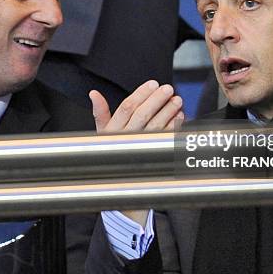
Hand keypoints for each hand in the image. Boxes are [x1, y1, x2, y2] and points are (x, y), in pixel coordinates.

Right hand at [90, 81, 183, 227]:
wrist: (120, 189)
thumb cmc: (111, 155)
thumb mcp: (102, 134)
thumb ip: (100, 113)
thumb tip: (94, 93)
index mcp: (112, 131)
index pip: (126, 107)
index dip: (141, 94)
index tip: (153, 84)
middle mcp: (124, 139)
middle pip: (142, 115)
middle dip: (156, 100)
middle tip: (168, 89)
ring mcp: (139, 149)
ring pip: (156, 126)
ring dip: (168, 111)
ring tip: (177, 100)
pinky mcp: (152, 158)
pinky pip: (165, 140)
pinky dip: (174, 127)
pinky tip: (179, 117)